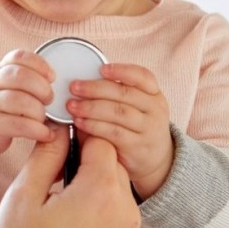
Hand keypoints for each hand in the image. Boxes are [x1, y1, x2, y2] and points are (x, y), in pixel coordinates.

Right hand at [0, 49, 55, 155]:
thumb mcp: (6, 84)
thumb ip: (26, 78)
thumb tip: (57, 81)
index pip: (19, 57)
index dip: (40, 65)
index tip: (52, 77)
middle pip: (20, 76)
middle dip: (42, 88)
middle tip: (49, 100)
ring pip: (20, 101)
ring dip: (39, 111)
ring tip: (43, 118)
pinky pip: (19, 125)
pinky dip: (38, 130)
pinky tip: (45, 134)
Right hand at [0, 124, 139, 227]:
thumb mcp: (24, 196)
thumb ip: (46, 157)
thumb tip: (58, 130)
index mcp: (100, 192)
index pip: (100, 141)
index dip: (81, 133)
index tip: (62, 134)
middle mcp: (123, 209)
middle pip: (112, 162)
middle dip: (87, 158)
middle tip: (57, 167)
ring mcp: (127, 226)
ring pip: (115, 184)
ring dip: (93, 181)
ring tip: (61, 194)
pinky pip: (115, 207)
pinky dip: (98, 202)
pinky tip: (71, 212)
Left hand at [68, 63, 173, 197]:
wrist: (156, 159)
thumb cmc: (137, 125)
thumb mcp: (137, 106)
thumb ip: (117, 93)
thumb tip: (83, 81)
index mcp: (154, 94)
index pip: (142, 76)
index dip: (122, 71)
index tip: (101, 69)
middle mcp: (154, 110)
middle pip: (124, 94)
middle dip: (95, 89)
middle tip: (74, 87)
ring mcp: (148, 129)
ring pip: (117, 113)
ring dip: (91, 107)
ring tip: (72, 105)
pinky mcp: (137, 146)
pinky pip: (113, 132)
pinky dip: (93, 125)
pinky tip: (79, 121)